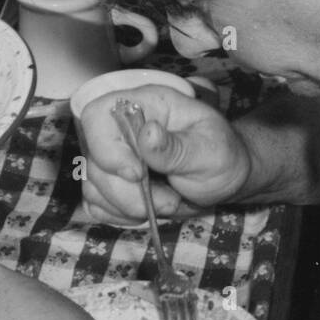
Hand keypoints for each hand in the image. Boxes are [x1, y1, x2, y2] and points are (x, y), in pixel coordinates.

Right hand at [78, 85, 250, 223]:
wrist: (226, 179)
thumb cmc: (222, 155)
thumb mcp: (211, 151)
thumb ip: (177, 147)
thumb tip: (147, 133)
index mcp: (147, 104)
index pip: (98, 114)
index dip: (107, 147)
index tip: (136, 174)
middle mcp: (124, 126)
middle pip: (93, 158)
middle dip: (127, 191)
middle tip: (169, 200)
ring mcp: (116, 155)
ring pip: (93, 184)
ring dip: (128, 206)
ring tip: (168, 202)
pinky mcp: (113, 182)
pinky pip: (97, 203)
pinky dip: (120, 214)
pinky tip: (149, 211)